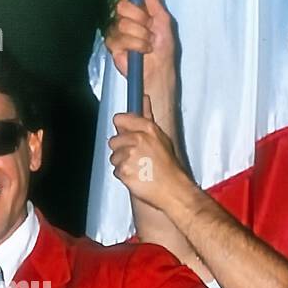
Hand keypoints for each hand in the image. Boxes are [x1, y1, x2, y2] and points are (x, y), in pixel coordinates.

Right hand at [106, 0, 176, 81]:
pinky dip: (136, 45)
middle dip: (140, 17)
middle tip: (150, 28)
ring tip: (148, 43)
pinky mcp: (113, 45)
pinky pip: (120, 38)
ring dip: (141, 34)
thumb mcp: (162, 17)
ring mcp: (116, 30)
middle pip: (122, 5)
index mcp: (134, 7)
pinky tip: (141, 51)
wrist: (160, 67)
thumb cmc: (164, 45)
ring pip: (122, 23)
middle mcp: (123, 16)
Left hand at [109, 96, 191, 210]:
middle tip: (135, 157)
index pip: (120, 119)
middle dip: (121, 149)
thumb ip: (147, 119)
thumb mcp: (161, 138)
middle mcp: (137, 139)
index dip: (121, 127)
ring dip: (122, 163)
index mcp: (148, 129)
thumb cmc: (169, 166)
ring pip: (114, 157)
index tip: (124, 132)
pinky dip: (124, 175)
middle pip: (114, 140)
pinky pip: (116, 171)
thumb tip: (143, 98)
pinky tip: (136, 176)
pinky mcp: (124, 170)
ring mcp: (129, 155)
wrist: (173, 189)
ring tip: (138, 168)